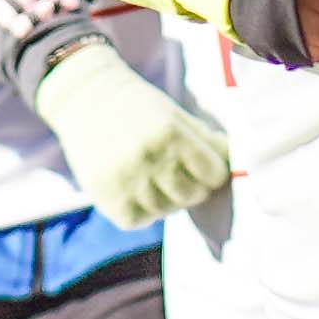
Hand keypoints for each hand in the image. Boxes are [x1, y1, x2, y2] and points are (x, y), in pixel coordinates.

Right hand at [25, 43, 231, 225]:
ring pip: (167, 210)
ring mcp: (125, 181)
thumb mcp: (174, 114)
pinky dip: (143, 211)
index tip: (203, 165)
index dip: (213, 170)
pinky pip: (138, 220)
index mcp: (170, 133)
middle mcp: (147, 158)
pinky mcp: (106, 198)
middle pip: (193, 195)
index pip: (214, 174)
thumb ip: (206, 140)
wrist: (85, 99)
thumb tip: (234, 165)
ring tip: (156, 178)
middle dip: (194, 186)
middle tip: (180, 172)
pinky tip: (138, 190)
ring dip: (168, 199)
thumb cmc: (138, 106)